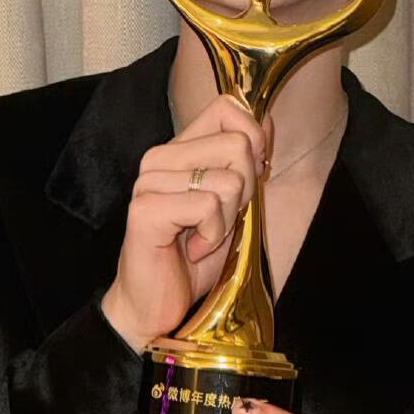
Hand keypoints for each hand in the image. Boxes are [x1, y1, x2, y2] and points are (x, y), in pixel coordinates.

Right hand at [101, 93, 271, 351]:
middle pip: (237, 145)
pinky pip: (208, 207)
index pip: (227, 107)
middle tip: (221, 220)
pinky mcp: (146, 210)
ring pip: (228, 181)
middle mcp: (159, 159)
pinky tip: (193, 249)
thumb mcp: (231, 205)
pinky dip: (213, 236)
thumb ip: (244, 164)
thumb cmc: (192, 258)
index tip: (249, 177)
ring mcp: (149, 182)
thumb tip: (267, 120)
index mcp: (178, 151)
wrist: (156, 306)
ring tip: (203, 238)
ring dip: (228, 220)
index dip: (254, 138)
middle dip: (247, 190)